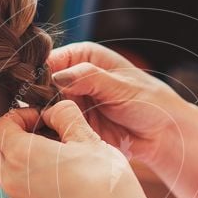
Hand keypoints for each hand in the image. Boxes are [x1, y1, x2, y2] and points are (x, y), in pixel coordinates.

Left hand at [0, 101, 161, 197]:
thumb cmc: (107, 183)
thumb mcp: (89, 138)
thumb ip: (65, 115)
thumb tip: (54, 110)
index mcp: (22, 156)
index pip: (2, 125)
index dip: (21, 114)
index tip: (44, 117)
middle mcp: (12, 181)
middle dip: (14, 134)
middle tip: (44, 131)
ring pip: (5, 170)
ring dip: (20, 157)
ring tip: (54, 154)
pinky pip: (18, 190)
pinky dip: (28, 178)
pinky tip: (58, 177)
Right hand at [48, 42, 187, 166]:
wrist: (162, 134)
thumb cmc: (149, 101)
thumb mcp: (120, 86)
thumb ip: (88, 78)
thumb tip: (57, 76)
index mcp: (82, 57)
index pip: (49, 61)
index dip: (38, 75)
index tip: (35, 90)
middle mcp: (72, 79)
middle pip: (40, 87)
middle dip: (37, 100)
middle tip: (40, 113)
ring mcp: (70, 104)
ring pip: (42, 110)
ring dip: (41, 119)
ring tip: (45, 128)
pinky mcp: (72, 126)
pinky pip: (53, 129)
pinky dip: (50, 135)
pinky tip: (50, 139)